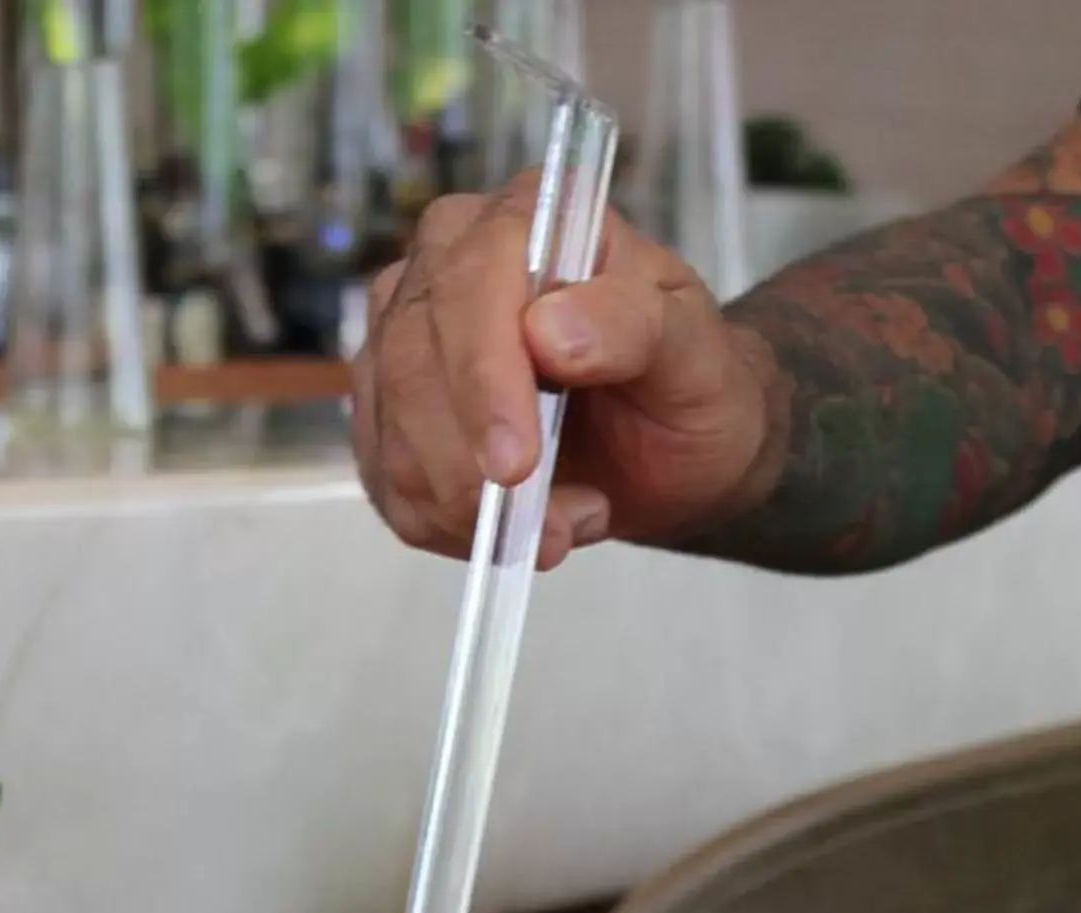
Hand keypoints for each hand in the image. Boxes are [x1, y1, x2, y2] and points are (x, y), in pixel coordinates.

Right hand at [352, 177, 779, 566]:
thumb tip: (550, 330)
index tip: (516, 462)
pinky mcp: (388, 410)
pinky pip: (387, 482)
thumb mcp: (694, 351)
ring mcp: (405, 333)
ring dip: (469, 508)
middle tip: (551, 527)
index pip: (470, 282)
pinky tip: (516, 527)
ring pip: (391, 433)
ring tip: (561, 523)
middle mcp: (450, 261)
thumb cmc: (687, 383)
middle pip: (410, 361)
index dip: (483, 377)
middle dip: (468, 466)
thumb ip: (634, 327)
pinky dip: (447, 526)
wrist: (670, 445)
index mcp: (529, 217)